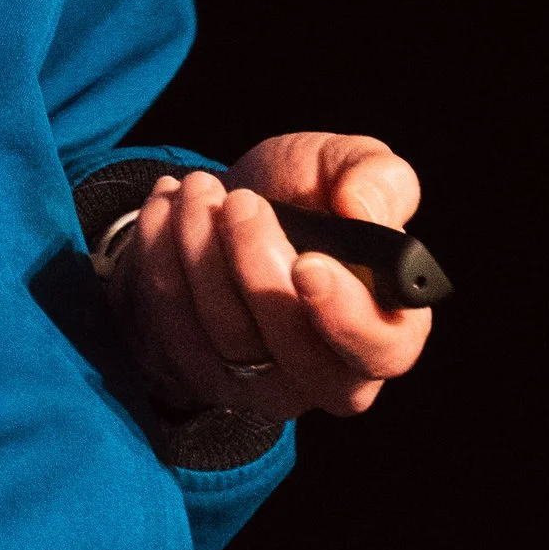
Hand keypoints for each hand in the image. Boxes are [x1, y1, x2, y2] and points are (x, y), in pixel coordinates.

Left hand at [106, 133, 432, 424]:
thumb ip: (376, 178)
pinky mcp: (201, 375)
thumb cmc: (302, 196)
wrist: (224, 206)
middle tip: (240, 202)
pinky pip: (174, 330)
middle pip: (295, 353)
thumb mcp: (346, 165)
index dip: (346, 316)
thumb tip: (359, 209)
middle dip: (257, 266)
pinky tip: (165, 210)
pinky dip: (161, 260)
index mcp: (387, 325)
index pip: (382, 351)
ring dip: (202, 252)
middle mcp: (329, 374)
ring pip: (229, 338)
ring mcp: (262, 384)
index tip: (308, 264)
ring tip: (197, 190)